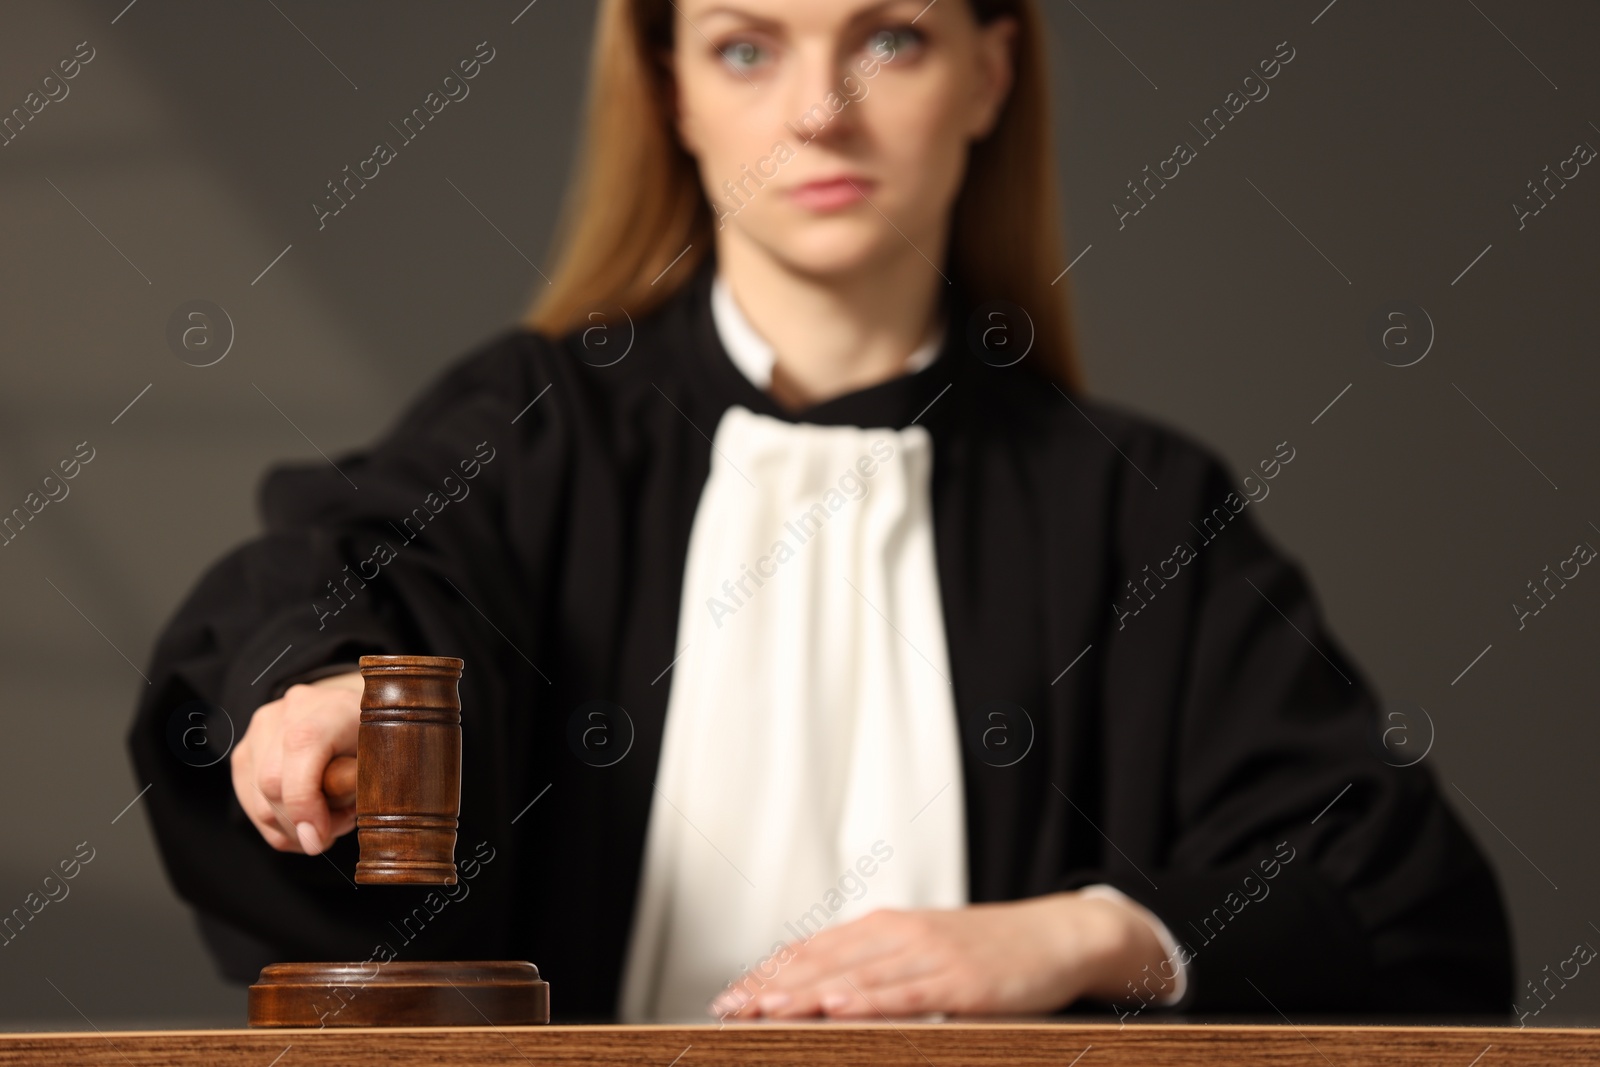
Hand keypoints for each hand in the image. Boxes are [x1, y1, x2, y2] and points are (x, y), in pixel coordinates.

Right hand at [230, 672, 362, 855]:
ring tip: (326, 820)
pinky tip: (306, 819)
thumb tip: (318, 829)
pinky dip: (278, 827)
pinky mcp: (246, 750)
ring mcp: (262, 728)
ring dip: (291, 829)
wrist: (356, 720)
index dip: (304, 800)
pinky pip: (249, 804)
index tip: (318, 839)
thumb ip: (358, 786)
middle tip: (335, 828)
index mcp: (333, 705)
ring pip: (258, 802)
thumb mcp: (386, 762)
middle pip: (272, 782)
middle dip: (301, 823)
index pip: (301, 746)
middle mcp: (291, 709)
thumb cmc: (376, 746)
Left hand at [708, 891, 1171, 1018]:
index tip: (729, 997)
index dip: (767, 974)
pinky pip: (907, 994)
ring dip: (806, 994)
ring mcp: (930, 956)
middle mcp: (899, 935)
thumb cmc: (985, 950)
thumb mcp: (922, 950)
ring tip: (765, 1009)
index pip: (812, 950)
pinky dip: (871, 1000)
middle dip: (771, 987)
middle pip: (823, 962)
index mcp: (884, 928)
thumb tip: (820, 991)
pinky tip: (840, 1006)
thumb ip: (875, 967)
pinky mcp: (960, 982)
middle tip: (729, 1009)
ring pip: (857, 978)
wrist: (1055, 935)